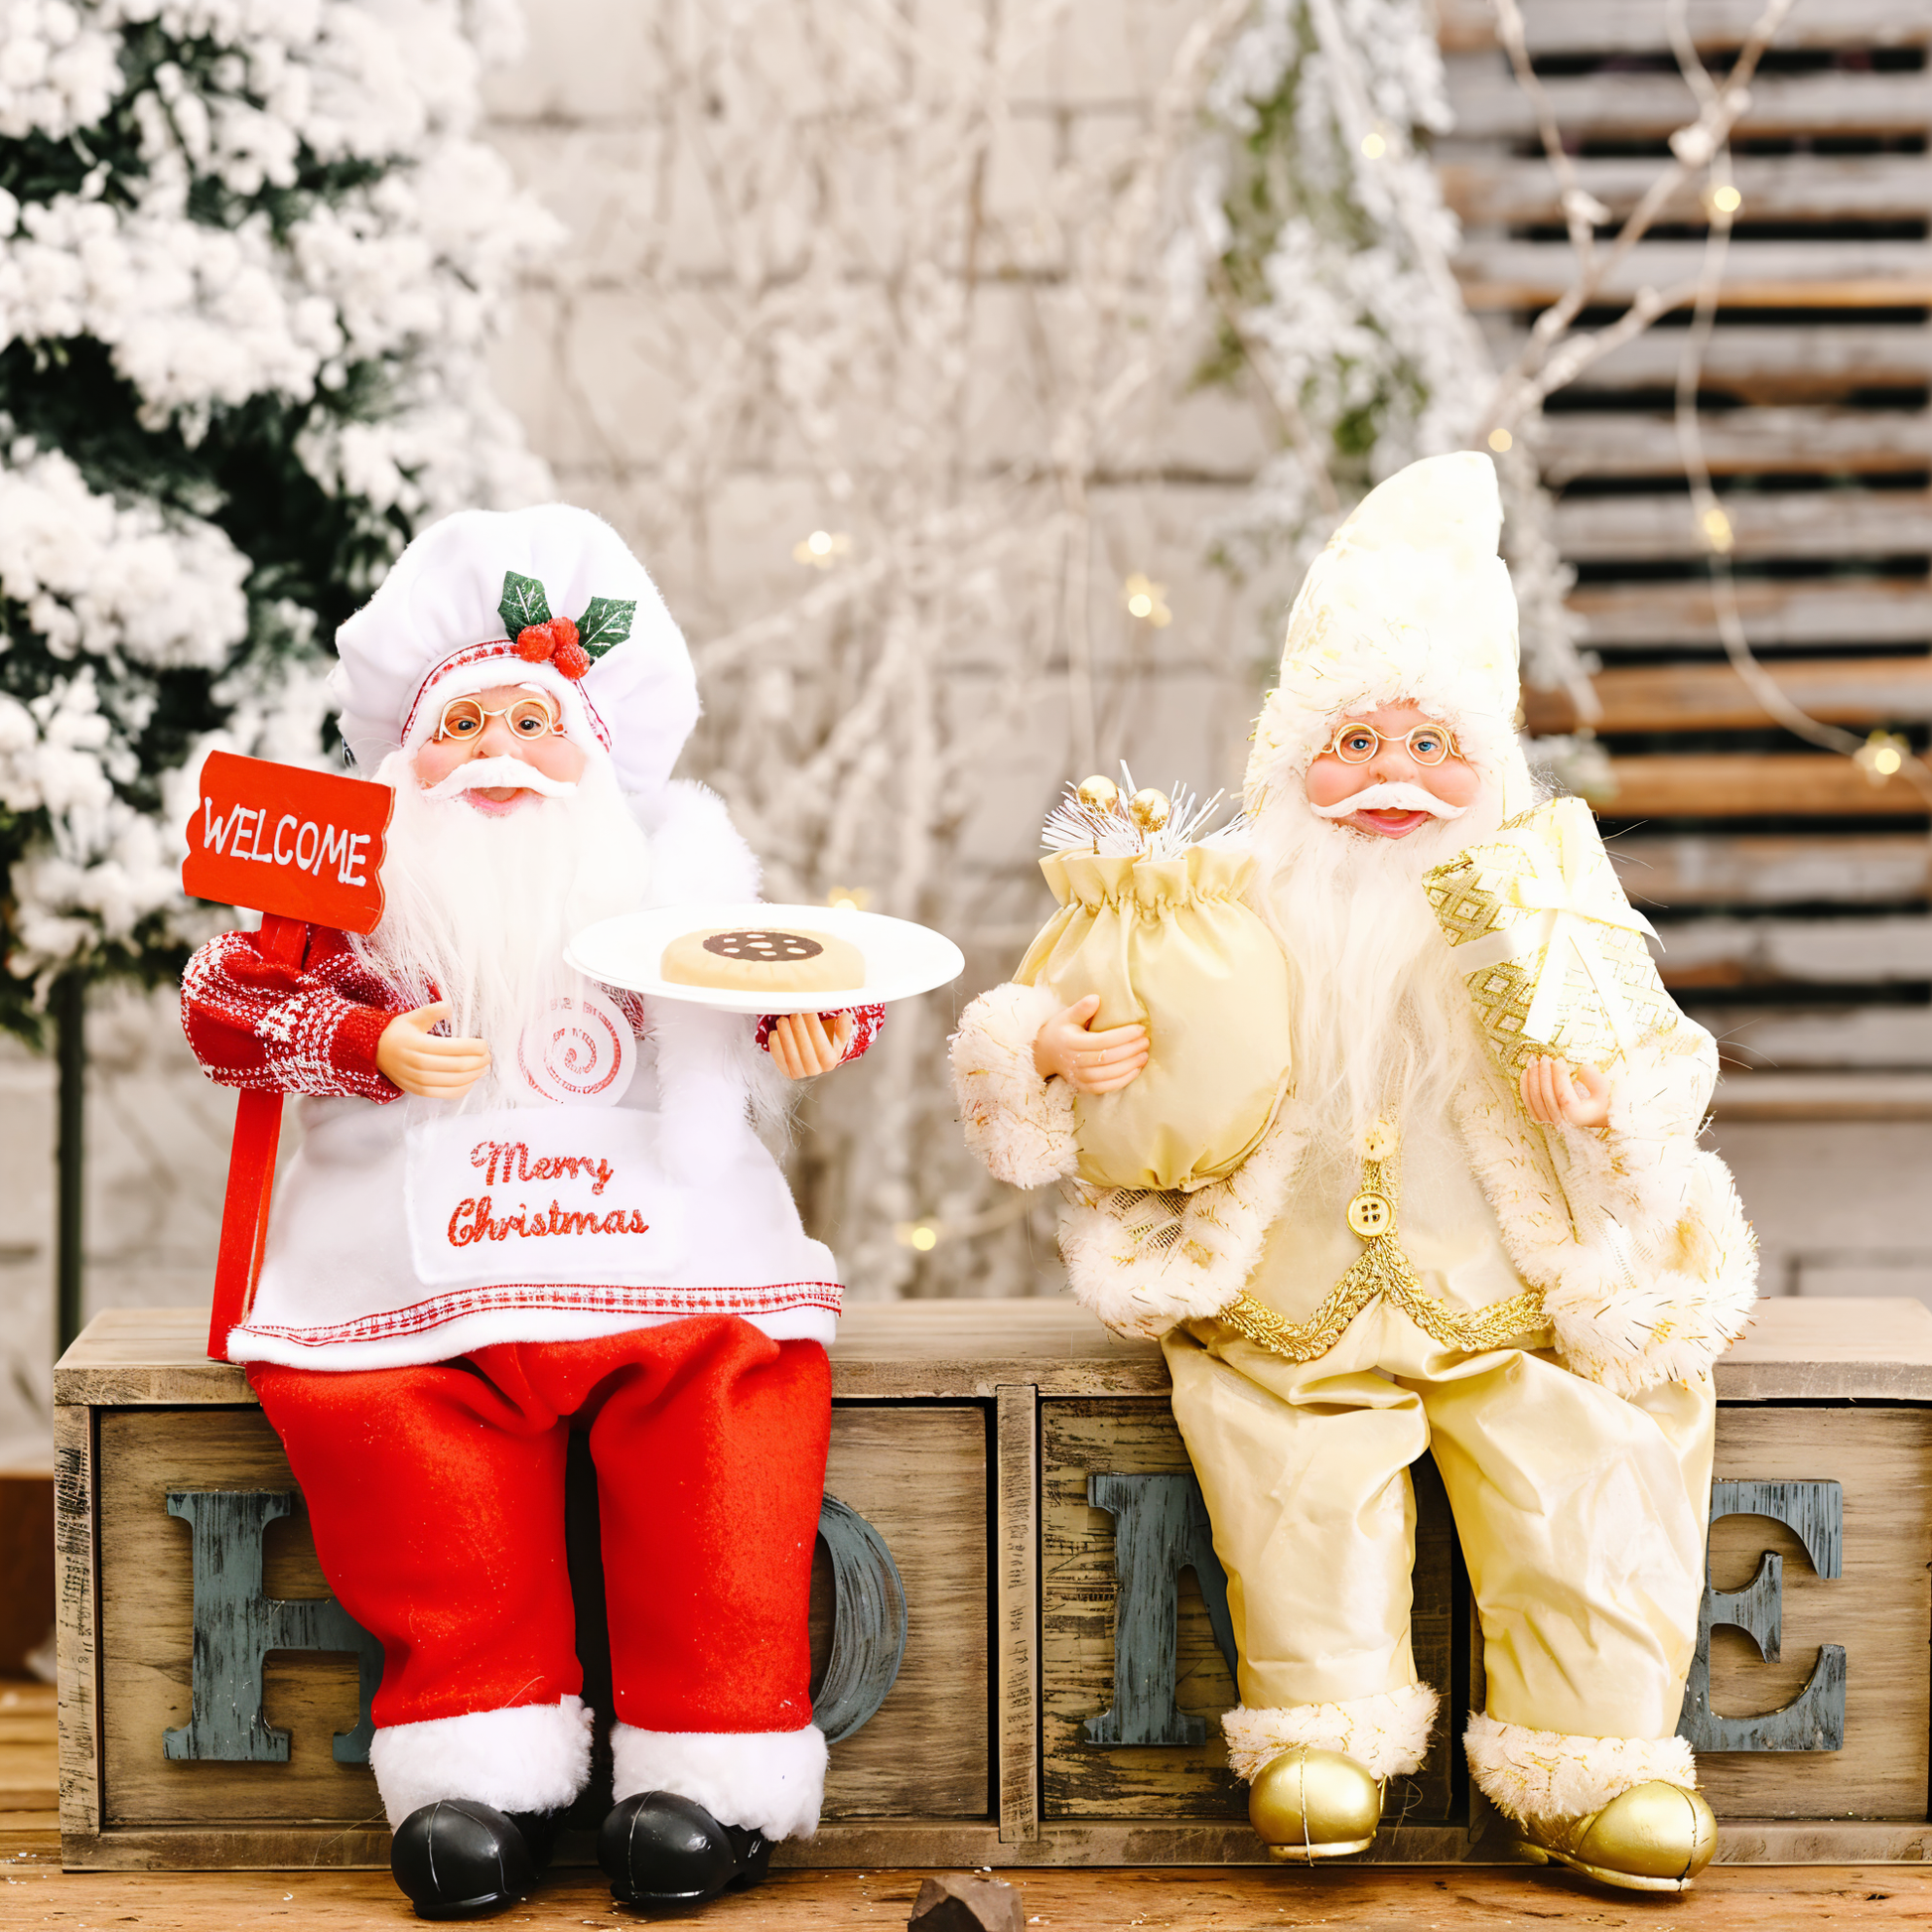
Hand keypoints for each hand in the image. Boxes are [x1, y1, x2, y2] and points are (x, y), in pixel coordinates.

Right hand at [376, 1003, 491, 1099]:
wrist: (376, 1053)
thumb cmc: (398, 1033)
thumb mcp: (411, 1017)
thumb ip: (431, 1011)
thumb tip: (449, 1007)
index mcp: (417, 1044)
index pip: (454, 1048)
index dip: (474, 1047)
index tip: (484, 1044)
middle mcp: (417, 1065)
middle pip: (458, 1066)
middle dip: (479, 1061)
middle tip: (488, 1056)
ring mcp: (417, 1080)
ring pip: (455, 1082)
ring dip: (474, 1075)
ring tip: (483, 1067)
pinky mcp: (419, 1091)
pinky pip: (447, 1094)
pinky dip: (463, 1088)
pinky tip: (471, 1080)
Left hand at [766, 1010, 855, 1079]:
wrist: (813, 1058)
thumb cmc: (825, 1044)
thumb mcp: (837, 1037)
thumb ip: (843, 1028)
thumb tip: (845, 1016)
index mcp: (830, 1061)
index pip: (822, 1045)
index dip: (815, 1027)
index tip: (809, 1011)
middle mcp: (815, 1070)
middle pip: (806, 1051)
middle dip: (799, 1030)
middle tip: (795, 1014)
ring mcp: (799, 1073)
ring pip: (791, 1056)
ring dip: (785, 1036)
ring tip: (783, 1020)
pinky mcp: (785, 1071)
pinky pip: (778, 1059)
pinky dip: (776, 1046)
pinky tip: (775, 1032)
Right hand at [1032, 993, 1148, 1094]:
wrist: (1045, 1054)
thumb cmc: (1060, 1031)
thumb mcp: (1066, 1016)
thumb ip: (1081, 1008)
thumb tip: (1096, 998)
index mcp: (1071, 1042)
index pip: (1102, 1040)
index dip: (1123, 1036)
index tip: (1140, 1029)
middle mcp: (1074, 1061)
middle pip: (1107, 1058)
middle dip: (1130, 1050)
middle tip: (1146, 1042)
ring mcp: (1078, 1076)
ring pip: (1108, 1074)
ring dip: (1129, 1066)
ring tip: (1144, 1056)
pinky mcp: (1083, 1086)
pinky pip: (1105, 1087)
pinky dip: (1122, 1081)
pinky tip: (1135, 1070)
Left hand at [1520, 1054, 1610, 1128]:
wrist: (1597, 1116)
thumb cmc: (1602, 1100)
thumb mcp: (1605, 1090)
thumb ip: (1596, 1080)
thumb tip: (1582, 1069)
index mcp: (1578, 1117)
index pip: (1563, 1095)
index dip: (1559, 1076)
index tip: (1560, 1059)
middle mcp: (1562, 1123)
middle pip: (1546, 1096)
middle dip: (1543, 1073)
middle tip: (1545, 1057)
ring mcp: (1550, 1122)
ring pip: (1534, 1100)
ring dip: (1532, 1078)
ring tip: (1533, 1060)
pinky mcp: (1542, 1119)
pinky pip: (1529, 1103)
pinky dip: (1525, 1087)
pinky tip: (1526, 1072)